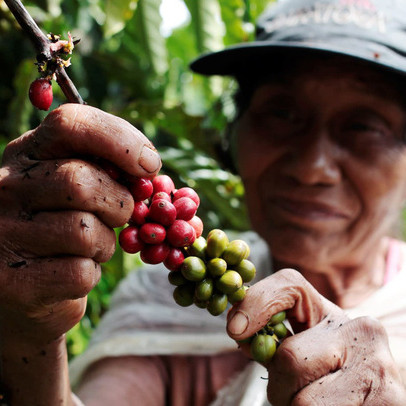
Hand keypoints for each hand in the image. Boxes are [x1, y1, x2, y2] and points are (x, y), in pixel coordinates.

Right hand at [0, 103, 160, 341]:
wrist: (20, 282)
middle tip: (117, 216)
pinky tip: (71, 271)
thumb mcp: (74, 185)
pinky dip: (90, 273)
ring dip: (104, 244)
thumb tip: (147, 165)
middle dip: (119, 204)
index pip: (71, 124)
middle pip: (82, 181)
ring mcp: (4, 233)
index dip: (121, 141)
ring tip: (88, 248)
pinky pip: (81, 272)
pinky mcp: (14, 281)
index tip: (150, 166)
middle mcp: (6, 186)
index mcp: (27, 155)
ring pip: (85, 230)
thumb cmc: (60, 224)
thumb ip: (103, 167)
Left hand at [227, 268, 405, 404]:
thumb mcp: (301, 346)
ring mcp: (378, 365)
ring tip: (318, 401)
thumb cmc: (329, 372)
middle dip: (279, 384)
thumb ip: (272, 337)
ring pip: (305, 400)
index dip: (257, 303)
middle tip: (292, 390)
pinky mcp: (389, 401)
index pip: (288, 286)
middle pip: (290, 358)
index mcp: (332, 311)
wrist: (375, 395)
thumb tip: (237, 329)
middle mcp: (361, 330)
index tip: (235, 329)